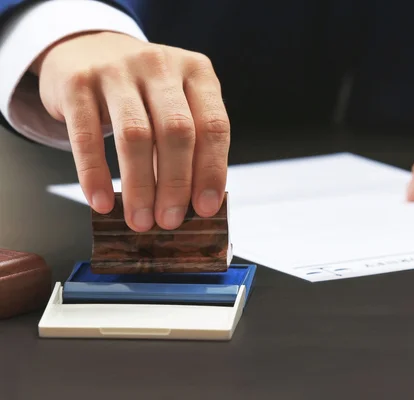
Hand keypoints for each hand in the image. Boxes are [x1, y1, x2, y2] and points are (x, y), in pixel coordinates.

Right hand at [31, 32, 229, 230]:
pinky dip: (95, 174)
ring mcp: (117, 70)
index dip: (212, 171)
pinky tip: (102, 202)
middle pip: (176, 131)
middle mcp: (160, 65)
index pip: (214, 125)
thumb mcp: (176, 102)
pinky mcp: (77, 82)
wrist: (87, 49)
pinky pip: (87, 135)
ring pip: (135, 135)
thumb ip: (189, 143)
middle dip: (175, 184)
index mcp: (197, 72)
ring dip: (140, 186)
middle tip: (169, 221)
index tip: (205, 209)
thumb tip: (192, 204)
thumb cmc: (142, 91)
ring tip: (139, 220)